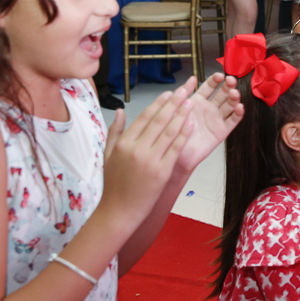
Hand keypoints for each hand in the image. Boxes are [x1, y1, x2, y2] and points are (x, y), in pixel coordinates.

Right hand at [100, 87, 193, 223]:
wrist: (119, 211)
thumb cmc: (114, 184)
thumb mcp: (108, 155)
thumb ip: (115, 131)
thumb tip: (121, 110)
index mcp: (124, 143)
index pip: (145, 117)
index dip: (159, 104)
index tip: (169, 93)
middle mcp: (137, 149)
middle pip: (159, 120)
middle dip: (174, 103)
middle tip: (185, 90)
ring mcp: (151, 160)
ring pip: (170, 132)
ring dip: (182, 115)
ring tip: (191, 102)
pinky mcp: (163, 171)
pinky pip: (176, 149)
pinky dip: (184, 134)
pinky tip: (191, 123)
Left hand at [173, 74, 243, 178]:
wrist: (175, 156)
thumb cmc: (172, 134)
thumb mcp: (174, 111)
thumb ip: (184, 95)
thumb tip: (191, 78)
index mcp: (197, 101)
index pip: (209, 86)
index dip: (215, 80)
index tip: (220, 75)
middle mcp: (208, 108)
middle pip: (222, 93)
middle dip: (228, 85)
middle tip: (231, 81)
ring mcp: (216, 119)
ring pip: (229, 105)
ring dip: (234, 97)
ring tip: (234, 93)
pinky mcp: (222, 131)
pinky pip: (233, 121)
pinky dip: (238, 113)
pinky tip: (240, 107)